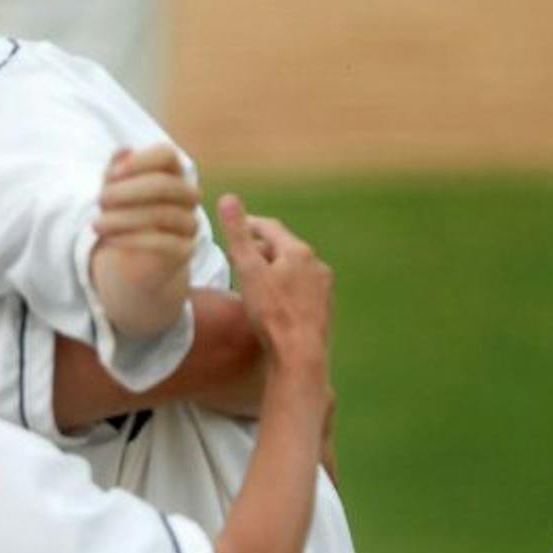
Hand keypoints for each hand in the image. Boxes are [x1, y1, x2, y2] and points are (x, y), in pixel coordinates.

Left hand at [89, 145, 200, 338]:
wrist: (134, 263)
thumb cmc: (123, 218)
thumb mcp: (113, 194)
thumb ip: (115, 173)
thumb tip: (121, 151)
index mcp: (172, 173)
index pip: (166, 154)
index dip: (139, 161)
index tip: (110, 174)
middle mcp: (187, 196)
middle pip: (165, 184)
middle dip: (127, 191)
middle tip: (99, 200)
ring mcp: (190, 223)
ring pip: (162, 214)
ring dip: (123, 218)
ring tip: (96, 224)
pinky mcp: (186, 250)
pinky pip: (163, 243)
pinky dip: (132, 239)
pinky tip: (110, 239)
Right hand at [216, 193, 329, 376]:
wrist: (300, 354)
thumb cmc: (272, 313)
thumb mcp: (248, 270)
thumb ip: (238, 235)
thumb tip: (227, 198)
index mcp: (298, 251)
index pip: (270, 227)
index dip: (249, 224)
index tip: (235, 226)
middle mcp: (316, 265)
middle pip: (284, 248)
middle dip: (262, 248)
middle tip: (240, 254)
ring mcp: (323, 287)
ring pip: (295, 270)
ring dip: (276, 269)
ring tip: (256, 279)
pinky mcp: (324, 308)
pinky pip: (302, 289)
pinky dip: (287, 289)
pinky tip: (276, 302)